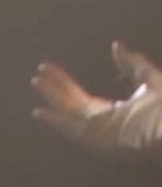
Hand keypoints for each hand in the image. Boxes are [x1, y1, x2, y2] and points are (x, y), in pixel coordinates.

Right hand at [31, 42, 161, 160]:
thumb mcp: (151, 81)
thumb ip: (134, 64)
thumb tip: (116, 45)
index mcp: (116, 114)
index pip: (81, 98)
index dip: (63, 82)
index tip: (48, 68)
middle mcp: (105, 125)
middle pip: (71, 105)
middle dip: (53, 90)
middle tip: (37, 76)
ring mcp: (101, 134)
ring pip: (68, 114)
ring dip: (52, 99)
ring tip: (36, 82)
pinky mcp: (101, 141)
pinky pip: (73, 131)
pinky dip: (56, 122)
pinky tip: (40, 111)